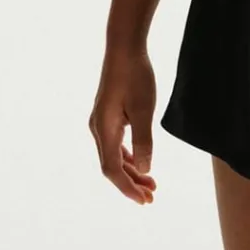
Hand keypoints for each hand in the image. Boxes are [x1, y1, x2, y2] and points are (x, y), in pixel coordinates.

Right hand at [89, 45, 158, 203]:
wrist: (124, 49)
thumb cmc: (136, 77)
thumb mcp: (144, 110)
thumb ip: (144, 141)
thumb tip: (146, 170)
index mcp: (104, 130)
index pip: (112, 169)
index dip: (127, 187)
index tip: (144, 200)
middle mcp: (98, 129)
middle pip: (112, 166)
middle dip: (131, 183)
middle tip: (152, 196)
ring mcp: (101, 122)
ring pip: (114, 156)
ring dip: (131, 171)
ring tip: (151, 184)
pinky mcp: (108, 116)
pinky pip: (116, 144)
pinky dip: (128, 157)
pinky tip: (141, 163)